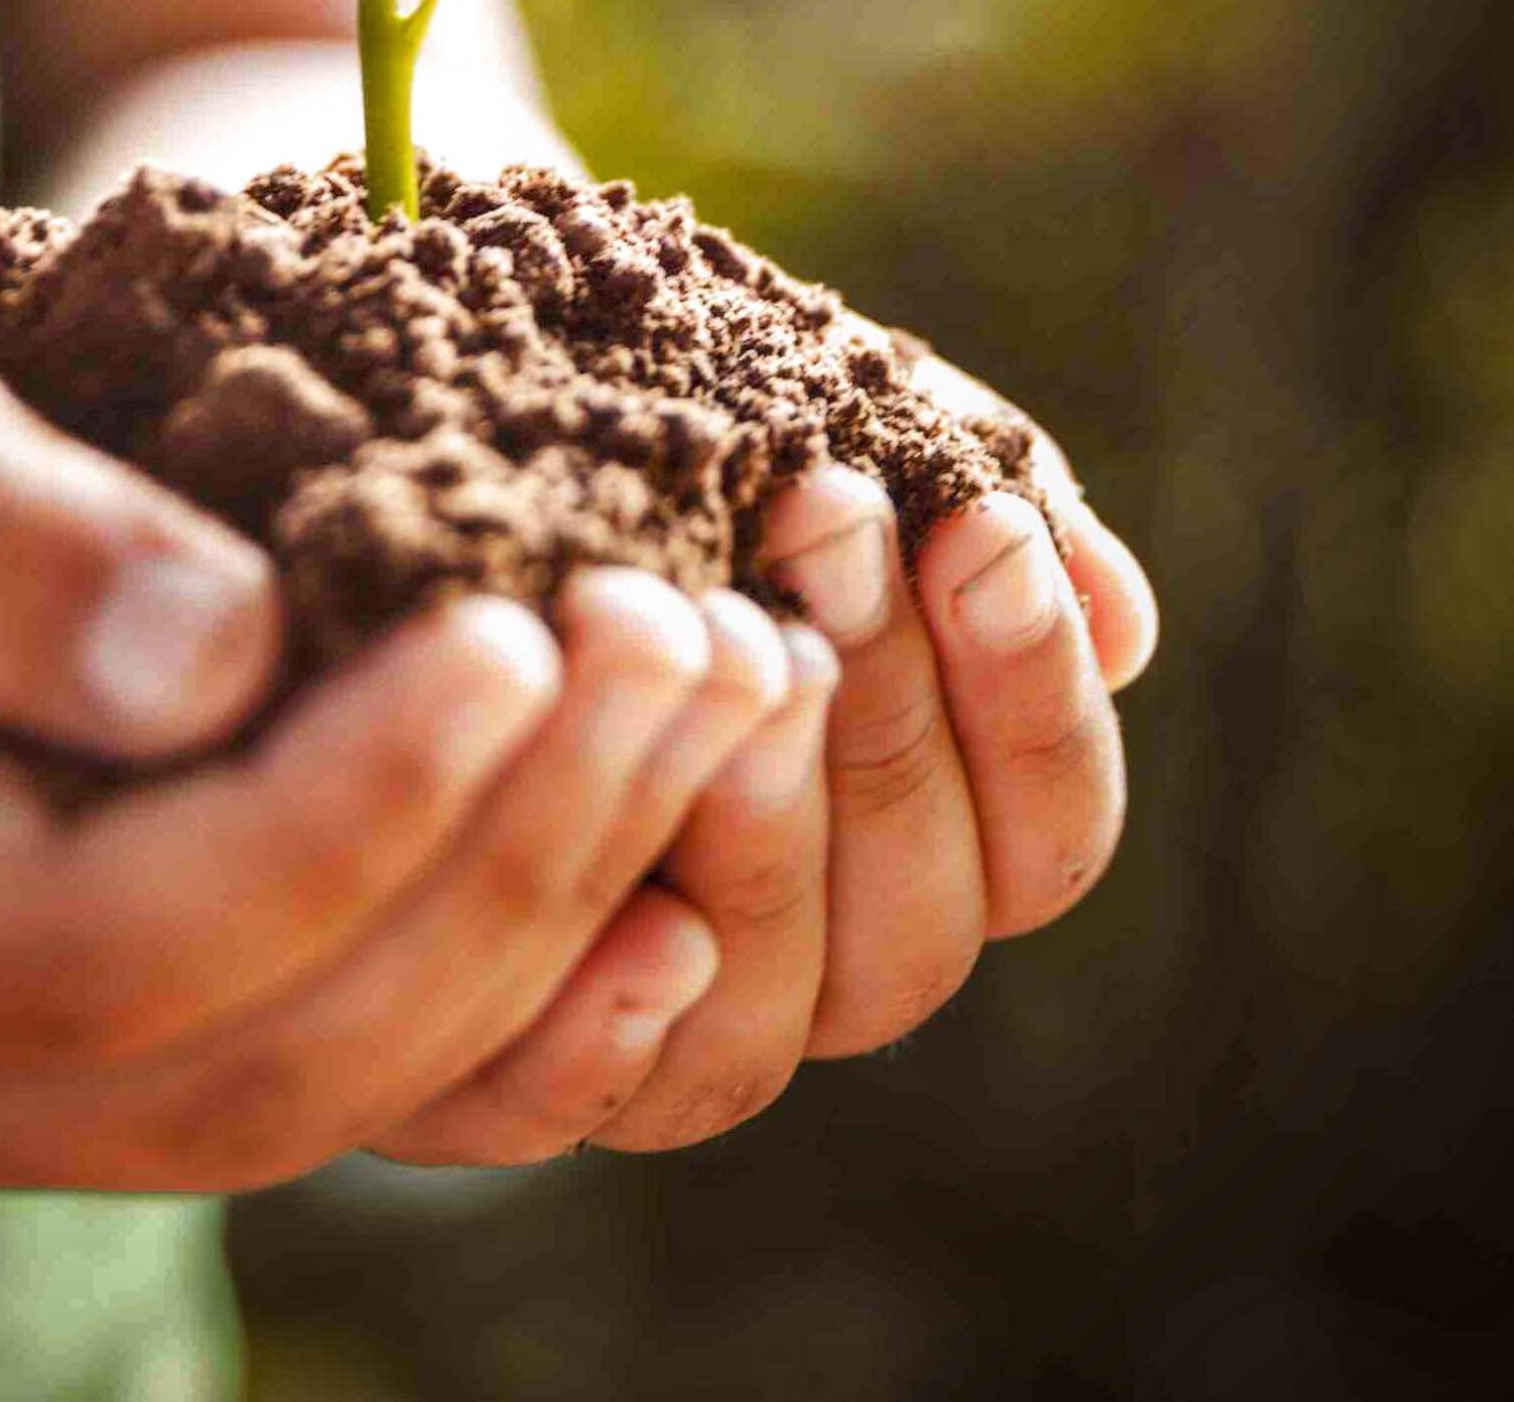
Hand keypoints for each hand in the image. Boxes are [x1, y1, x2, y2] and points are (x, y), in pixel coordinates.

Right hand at [0, 218, 791, 1191]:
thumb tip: (218, 659)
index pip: (103, 937)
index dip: (343, 812)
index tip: (530, 633)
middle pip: (258, 1042)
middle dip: (509, 854)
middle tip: (702, 640)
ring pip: (323, 1079)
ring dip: (552, 911)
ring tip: (732, 703)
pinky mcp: (85, 1022)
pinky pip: (322, 1064)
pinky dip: (510, 1006)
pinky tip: (668, 900)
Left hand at [362, 345, 1157, 1164]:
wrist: (386, 402)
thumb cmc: (620, 416)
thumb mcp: (792, 416)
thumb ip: (965, 498)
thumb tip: (1127, 623)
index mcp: (887, 836)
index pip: (1041, 846)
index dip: (1030, 701)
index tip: (979, 524)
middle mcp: (775, 951)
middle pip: (913, 939)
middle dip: (886, 712)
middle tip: (817, 507)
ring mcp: (620, 1011)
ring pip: (761, 1029)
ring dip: (754, 823)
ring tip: (704, 629)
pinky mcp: (451, 1045)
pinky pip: (545, 1110)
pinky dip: (596, 1035)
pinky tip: (621, 909)